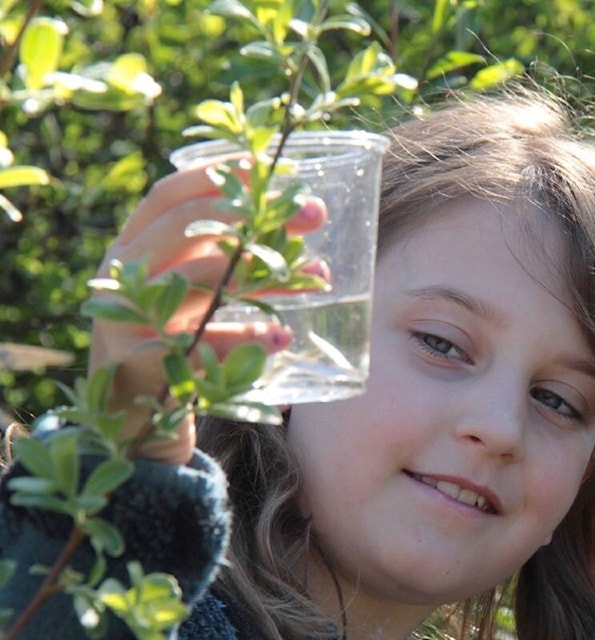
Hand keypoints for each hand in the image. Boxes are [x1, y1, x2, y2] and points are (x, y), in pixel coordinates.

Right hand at [89, 163, 326, 464]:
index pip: (170, 196)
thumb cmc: (177, 338)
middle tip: (314, 214)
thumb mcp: (195, 290)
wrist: (133, 416)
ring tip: (318, 277)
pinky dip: (243, 341)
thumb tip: (303, 215)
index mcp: (134, 246)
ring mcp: (126, 319)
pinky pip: (198, 346)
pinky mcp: (140, 364)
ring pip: (198, 284)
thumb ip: (227, 255)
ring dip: (262, 276)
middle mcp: (123, 275)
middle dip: (255, 217)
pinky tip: (281, 337)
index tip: (269, 168)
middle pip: (189, 231)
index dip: (217, 176)